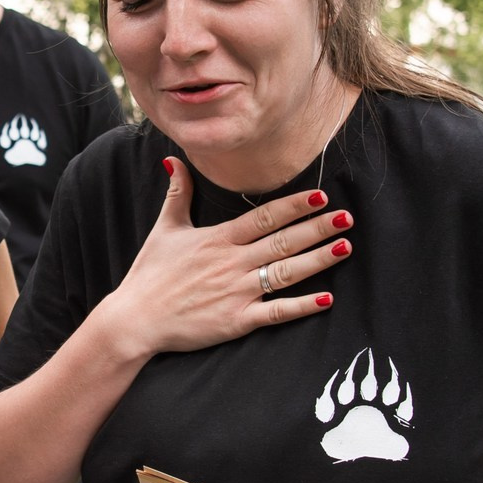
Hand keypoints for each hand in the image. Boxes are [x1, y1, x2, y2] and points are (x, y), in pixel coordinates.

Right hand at [92, 159, 346, 359]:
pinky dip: (302, 306)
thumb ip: (177, 194)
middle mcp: (232, 263)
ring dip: (318, 259)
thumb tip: (175, 161)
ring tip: (344, 246)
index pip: (264, 217)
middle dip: (317, 227)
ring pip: (286, 273)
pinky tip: (327, 299)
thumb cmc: (150, 275)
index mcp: (218, 240)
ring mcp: (236, 292)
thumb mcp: (164, 229)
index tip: (320, 195)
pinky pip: (275, 312)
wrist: (134, 320)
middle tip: (347, 216)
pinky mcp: (236, 321)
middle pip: (283, 241)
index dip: (294, 205)